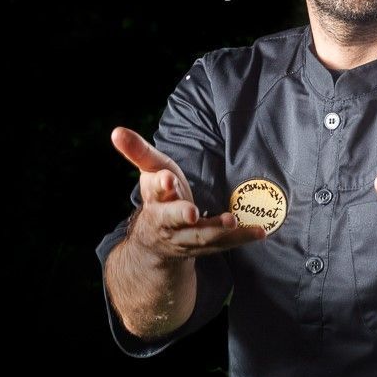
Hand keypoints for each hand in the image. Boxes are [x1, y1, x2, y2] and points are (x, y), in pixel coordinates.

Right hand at [111, 126, 265, 258]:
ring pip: (202, 236)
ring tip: (232, 220)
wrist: (157, 242)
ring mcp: (188, 237)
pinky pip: (226, 243)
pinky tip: (261, 231)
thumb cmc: (159, 196)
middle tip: (192, 212)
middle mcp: (169, 222)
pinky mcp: (207, 245)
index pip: (155, 191)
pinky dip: (242, 237)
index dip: (161, 185)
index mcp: (155, 200)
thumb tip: (116, 131)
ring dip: (217, 230)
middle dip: (182, 214)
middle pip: (174, 219)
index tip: (167, 179)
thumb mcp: (150, 170)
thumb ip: (137, 150)